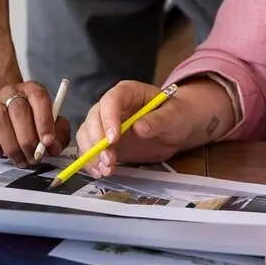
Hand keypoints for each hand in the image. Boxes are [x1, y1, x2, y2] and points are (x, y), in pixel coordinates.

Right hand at [0, 80, 70, 166]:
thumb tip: (53, 146)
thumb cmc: (32, 125)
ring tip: (20, 160)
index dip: (44, 120)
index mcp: (31, 90)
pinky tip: (0, 154)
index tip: (48, 142)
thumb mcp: (51, 126)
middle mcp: (10, 93)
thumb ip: (58, 135)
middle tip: (34, 158)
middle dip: (27, 140)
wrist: (5, 120)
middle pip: (18, 110)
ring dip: (11, 146)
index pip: (38, 97)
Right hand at [75, 79, 229, 176]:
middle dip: (97, 140)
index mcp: (127, 92)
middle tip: (108, 159)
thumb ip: (158, 120)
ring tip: (106, 169)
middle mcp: (111, 106)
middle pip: (93, 118)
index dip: (108, 118)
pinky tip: (100, 172)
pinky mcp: (105, 142)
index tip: (113, 139)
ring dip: (92, 153)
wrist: (177, 128)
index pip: (110, 100)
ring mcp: (106, 124)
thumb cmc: (176, 114)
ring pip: (87, 134)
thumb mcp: (174, 115)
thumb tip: (139, 128)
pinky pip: (90, 149)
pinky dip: (91, 161)